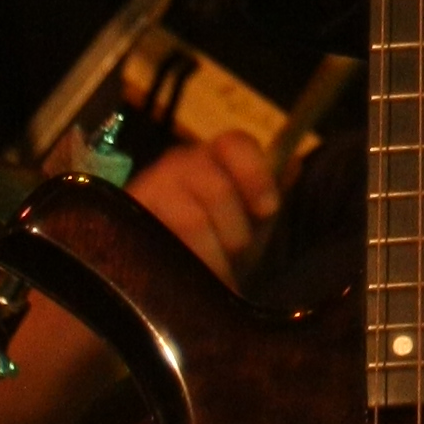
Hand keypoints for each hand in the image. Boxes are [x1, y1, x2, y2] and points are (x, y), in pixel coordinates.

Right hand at [127, 130, 282, 280]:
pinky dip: (185, 264)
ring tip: (216, 277)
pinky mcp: (127, 216)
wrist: (158, 270)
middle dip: (235, 233)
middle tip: (235, 257)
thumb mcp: (248, 217)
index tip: (267, 210)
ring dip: (211, 256)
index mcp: (215, 156)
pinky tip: (189, 279)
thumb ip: (270, 191)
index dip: (256, 174)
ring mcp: (150, 186)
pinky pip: (160, 241)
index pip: (236, 143)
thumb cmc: (213, 237)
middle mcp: (180, 163)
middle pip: (219, 189)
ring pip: (192, 220)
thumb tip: (296, 163)